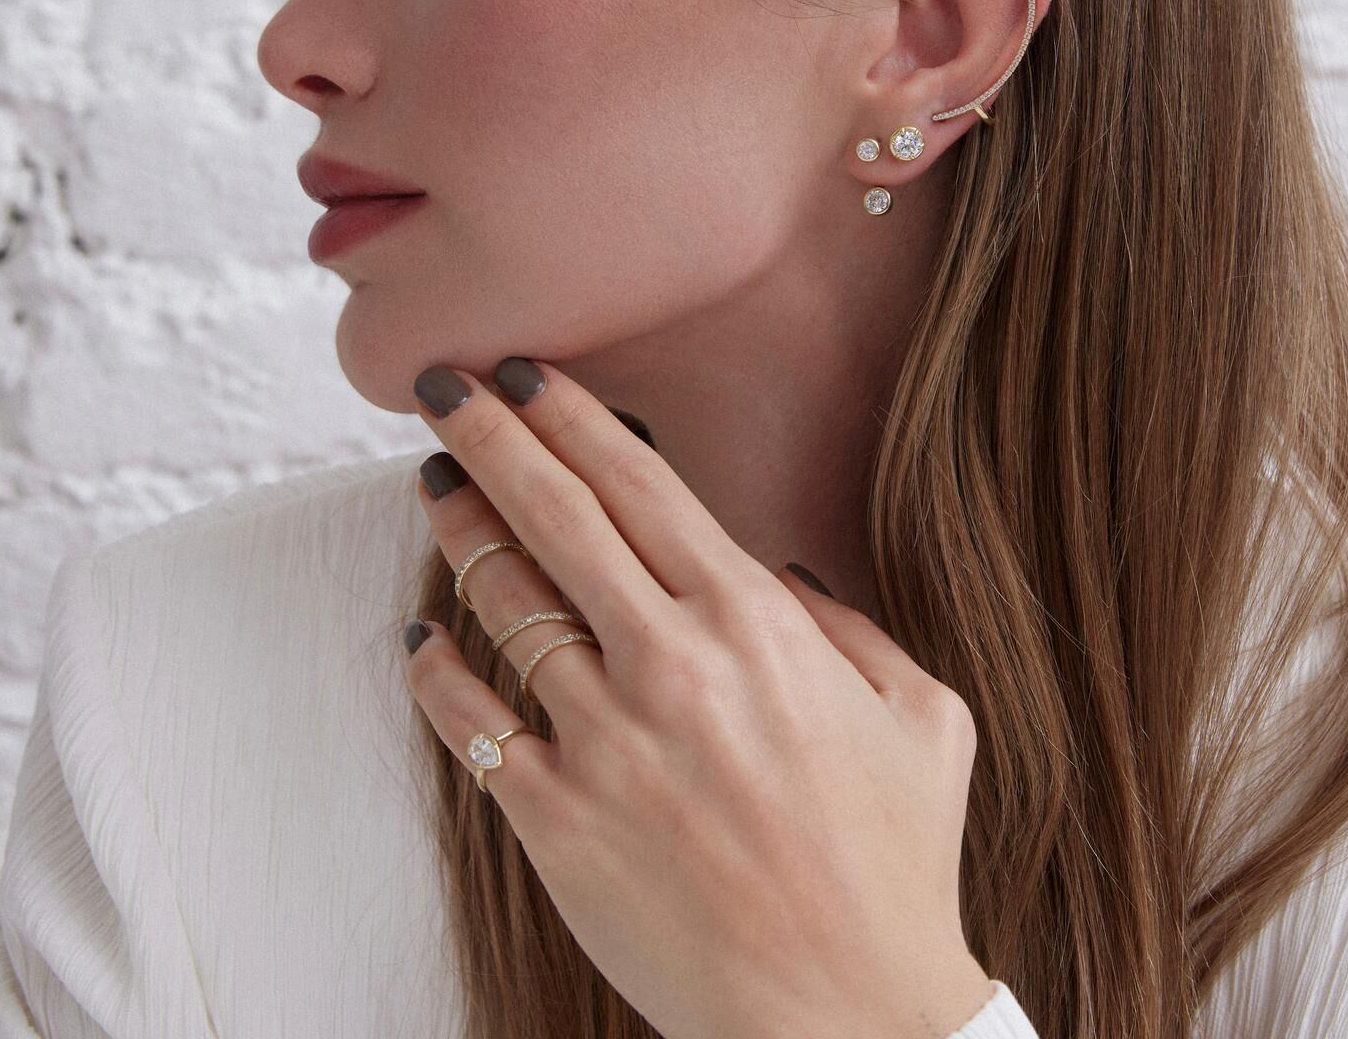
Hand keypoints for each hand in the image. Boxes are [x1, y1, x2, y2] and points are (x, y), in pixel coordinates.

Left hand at [403, 356, 994, 1038]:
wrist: (845, 1019)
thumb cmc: (897, 866)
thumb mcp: (924, 717)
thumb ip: (852, 627)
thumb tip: (782, 577)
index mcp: (757, 626)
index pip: (640, 487)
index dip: (572, 418)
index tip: (526, 374)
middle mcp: (670, 666)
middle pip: (556, 518)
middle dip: (489, 436)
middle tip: (440, 383)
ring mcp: (605, 744)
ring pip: (506, 606)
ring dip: (461, 534)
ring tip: (436, 488)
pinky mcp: (558, 824)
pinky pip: (474, 725)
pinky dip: (438, 672)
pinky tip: (423, 636)